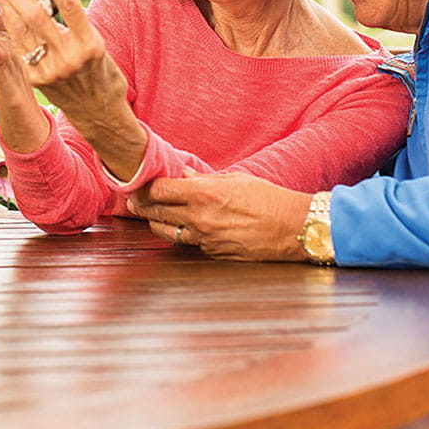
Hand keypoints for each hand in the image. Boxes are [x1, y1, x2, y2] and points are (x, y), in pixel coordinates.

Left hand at [0, 0, 146, 178]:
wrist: (99, 112)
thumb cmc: (101, 71)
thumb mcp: (98, 46)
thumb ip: (78, 26)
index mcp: (91, 44)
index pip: (70, 3)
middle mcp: (70, 57)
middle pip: (38, 17)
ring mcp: (51, 70)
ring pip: (23, 32)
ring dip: (7, 9)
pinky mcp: (37, 80)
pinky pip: (21, 49)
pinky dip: (12, 30)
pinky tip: (5, 17)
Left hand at [129, 172, 311, 261]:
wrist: (293, 229)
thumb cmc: (270, 199)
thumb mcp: (237, 180)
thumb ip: (206, 178)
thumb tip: (185, 175)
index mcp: (204, 194)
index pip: (160, 190)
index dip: (144, 186)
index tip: (137, 183)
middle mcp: (199, 218)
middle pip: (156, 212)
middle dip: (142, 205)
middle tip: (134, 199)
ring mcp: (205, 240)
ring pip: (166, 233)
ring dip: (157, 223)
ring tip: (153, 215)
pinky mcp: (213, 254)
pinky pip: (190, 244)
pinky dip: (184, 234)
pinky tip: (185, 227)